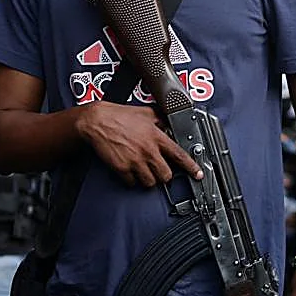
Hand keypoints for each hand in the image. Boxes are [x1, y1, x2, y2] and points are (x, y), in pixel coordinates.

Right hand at [74, 102, 202, 187]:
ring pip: (150, 182)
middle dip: (164, 175)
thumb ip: (160, 119)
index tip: (197, 174)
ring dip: (148, 179)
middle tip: (160, 170)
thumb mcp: (145, 112)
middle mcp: (148, 151)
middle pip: (166, 175)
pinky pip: (132, 183)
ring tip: (144, 170)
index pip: (179, 155)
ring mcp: (135, 161)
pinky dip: (132, 180)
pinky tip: (130, 170)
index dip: (191, 167)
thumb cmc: (119, 115)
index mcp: (156, 137)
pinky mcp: (122, 168)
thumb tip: (168, 122)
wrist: (97, 121)